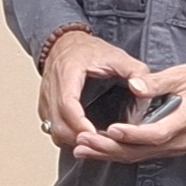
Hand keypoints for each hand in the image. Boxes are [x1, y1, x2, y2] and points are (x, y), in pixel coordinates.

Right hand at [37, 27, 146, 154]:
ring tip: (95, 140)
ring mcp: (45, 98)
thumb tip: (141, 89)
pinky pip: (51, 127)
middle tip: (101, 143)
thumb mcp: (119, 57)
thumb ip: (136, 72)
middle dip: (79, 138)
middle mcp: (52, 87)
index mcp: (68, 73)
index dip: (81, 125)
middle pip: (57, 123)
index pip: (67, 105)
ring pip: (52, 129)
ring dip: (72, 139)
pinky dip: (66, 135)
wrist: (67, 43)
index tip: (97, 134)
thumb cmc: (90, 51)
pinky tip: (84, 134)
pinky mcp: (45, 105)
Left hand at [86, 63, 185, 163]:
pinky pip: (142, 154)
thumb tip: (135, 85)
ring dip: (110, 154)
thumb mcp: (183, 75)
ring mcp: (175, 147)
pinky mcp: (170, 148)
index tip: (111, 130)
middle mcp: (179, 141)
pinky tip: (101, 150)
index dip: (132, 134)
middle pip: (141, 151)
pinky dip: (120, 153)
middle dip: (109, 149)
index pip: (155, 134)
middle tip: (83, 142)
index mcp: (185, 121)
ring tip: (83, 149)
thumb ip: (157, 83)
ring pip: (138, 156)